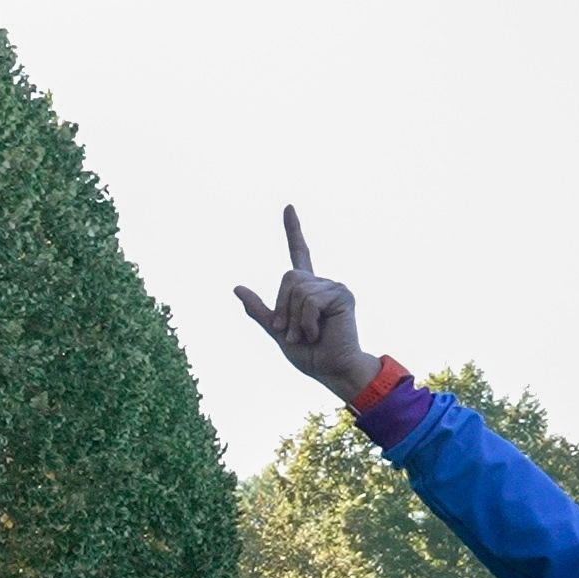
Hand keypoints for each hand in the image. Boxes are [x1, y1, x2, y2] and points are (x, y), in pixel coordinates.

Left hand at [231, 206, 374, 399]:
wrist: (332, 370)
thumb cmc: (309, 355)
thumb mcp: (277, 332)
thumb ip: (260, 310)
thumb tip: (237, 287)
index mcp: (307, 290)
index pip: (299, 253)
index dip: (293, 230)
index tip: (288, 207)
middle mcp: (321, 283)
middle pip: (288, 277)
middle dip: (282, 308)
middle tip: (292, 333)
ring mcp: (333, 287)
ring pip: (297, 289)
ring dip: (295, 319)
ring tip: (308, 335)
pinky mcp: (342, 295)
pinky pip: (310, 301)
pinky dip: (307, 322)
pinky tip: (319, 333)